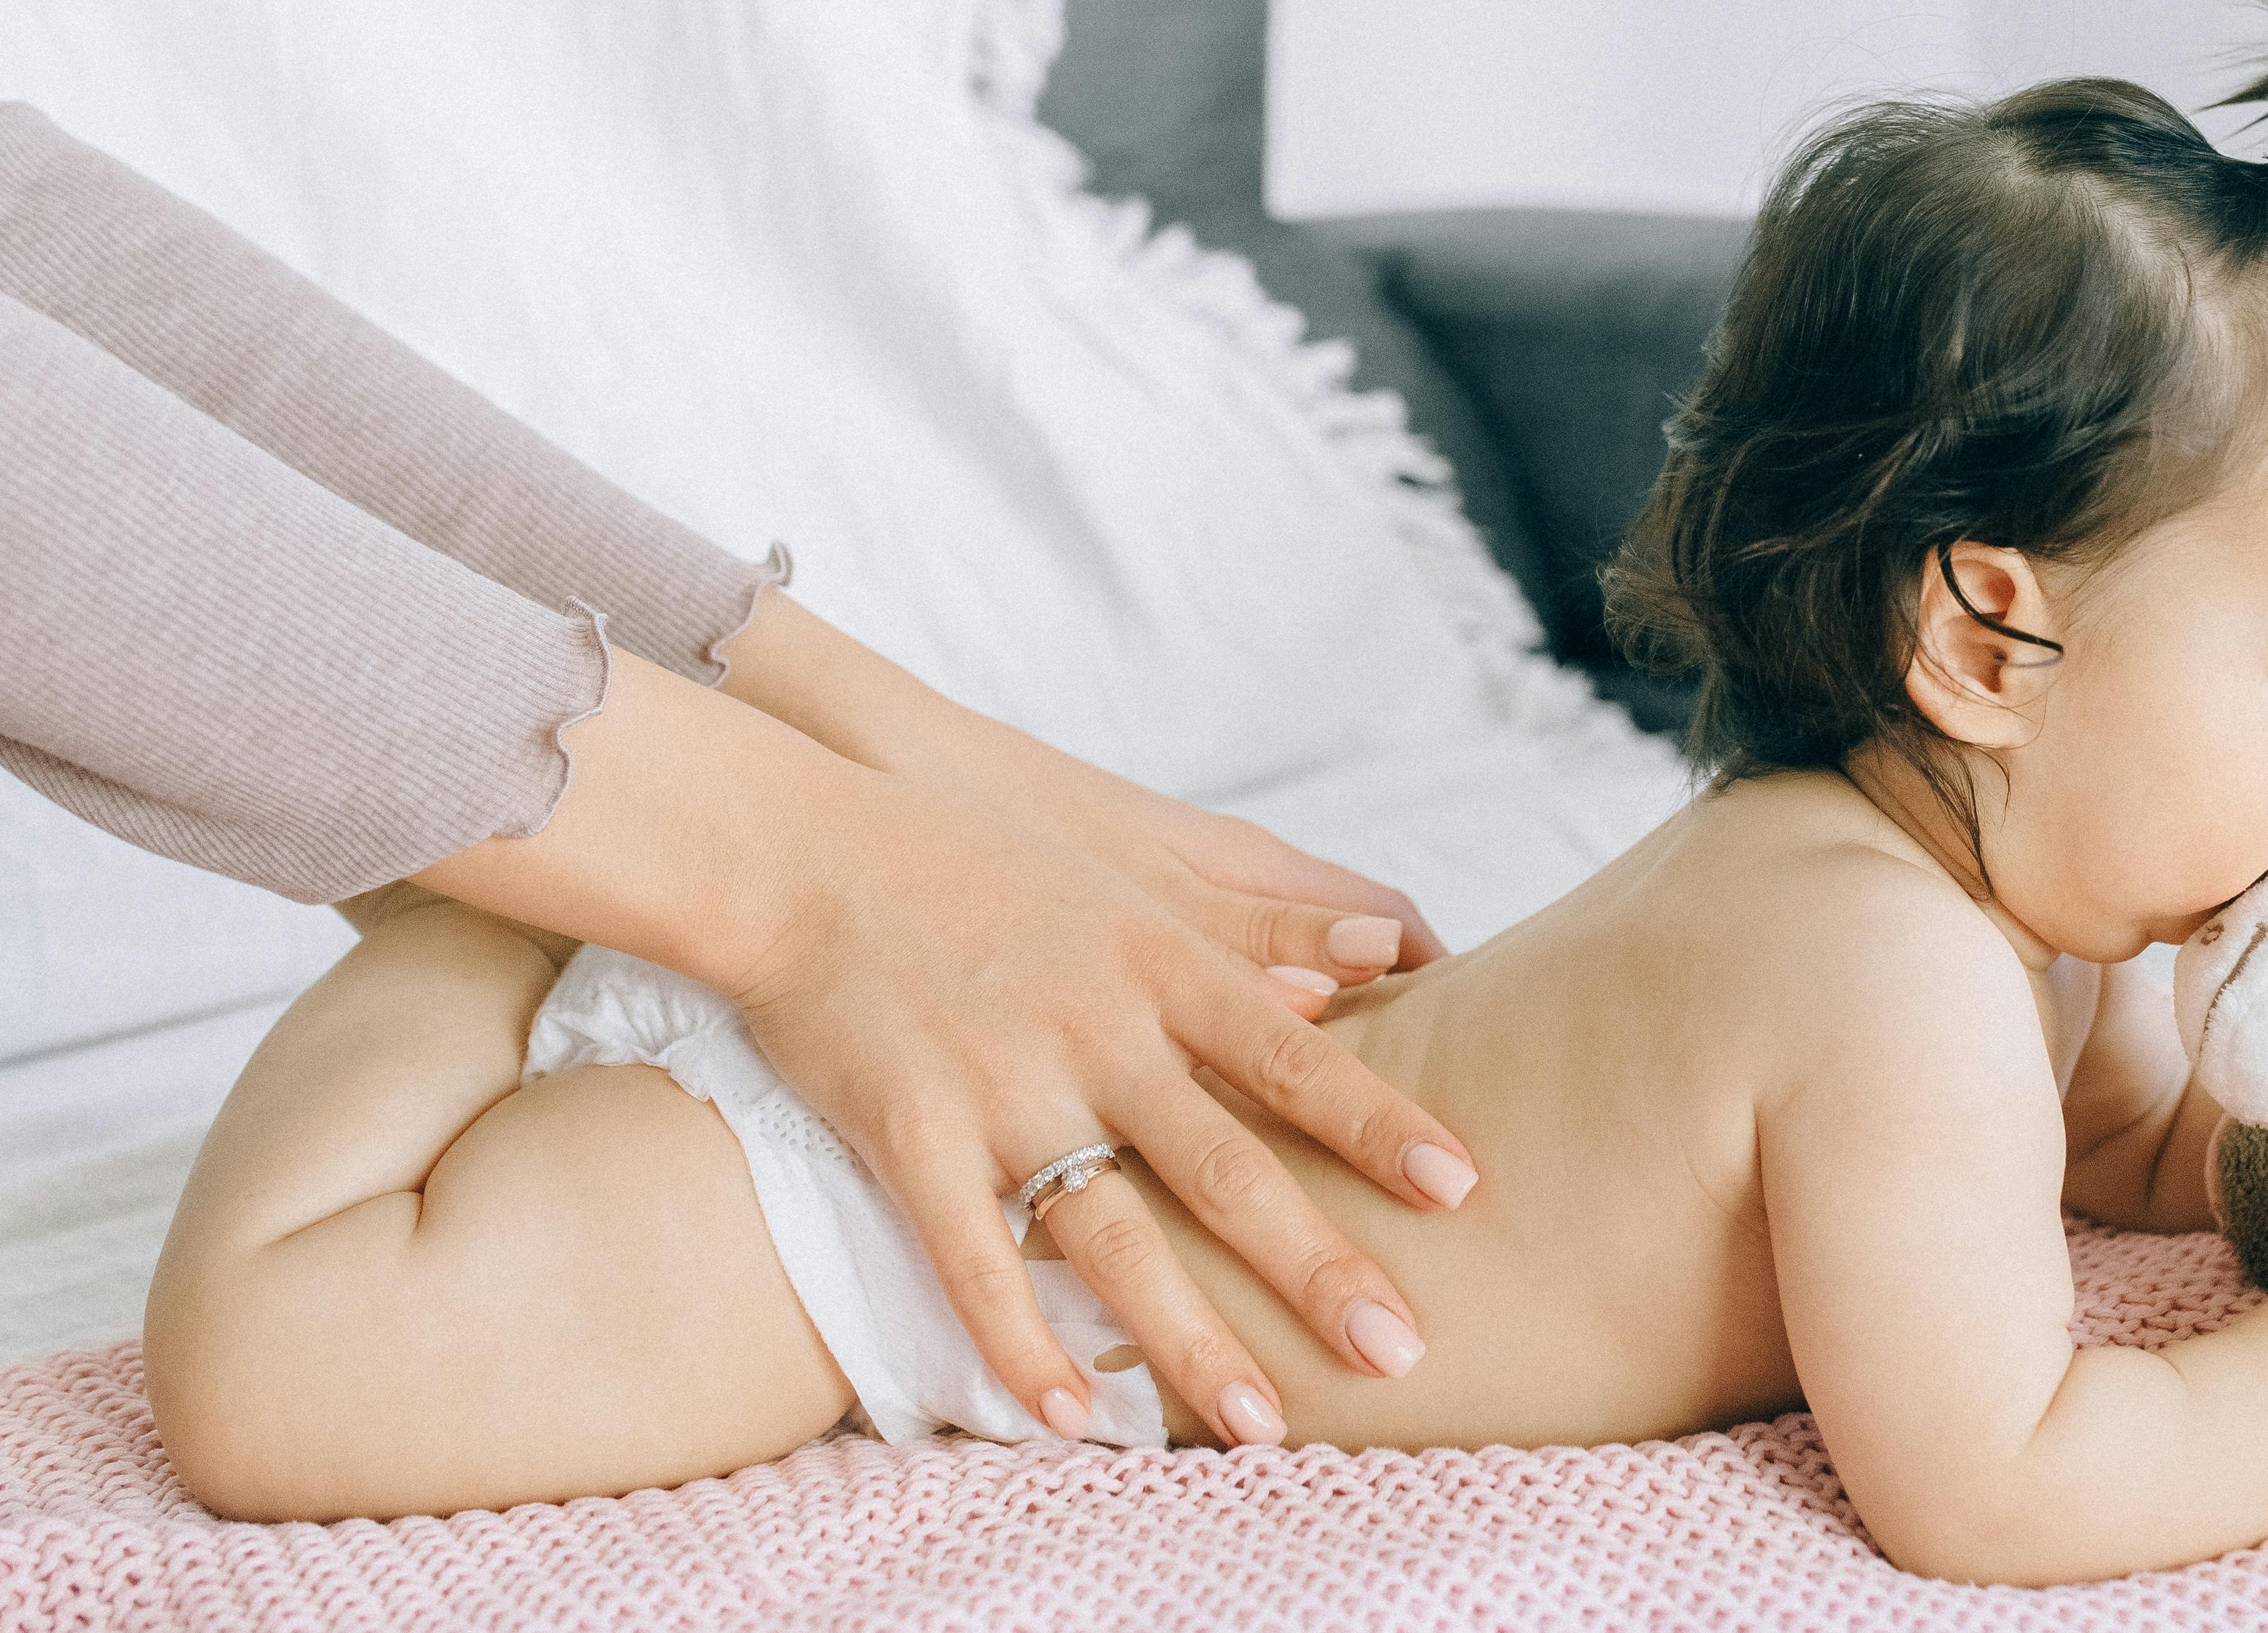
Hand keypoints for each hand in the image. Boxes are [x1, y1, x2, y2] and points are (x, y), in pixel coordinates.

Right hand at [420, 652, 1482, 1451]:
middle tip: (1402, 1348)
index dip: (1380, 1124)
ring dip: (1190, 1339)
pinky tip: (1071, 1418)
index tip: (1466, 1188)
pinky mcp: (906, 1129)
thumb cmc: (974, 849)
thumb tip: (1371, 962)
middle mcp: (1096, 1029)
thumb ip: (1247, 926)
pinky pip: (973, 1258)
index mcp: (1156, 963)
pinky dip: (1022, 1343)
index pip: (1295, 1058)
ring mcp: (1001, 1085)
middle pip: (1226, 1163)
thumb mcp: (1125, 869)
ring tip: (1262, 1426)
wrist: (801, 841)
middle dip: (1318, 1264)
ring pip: (1114, 1234)